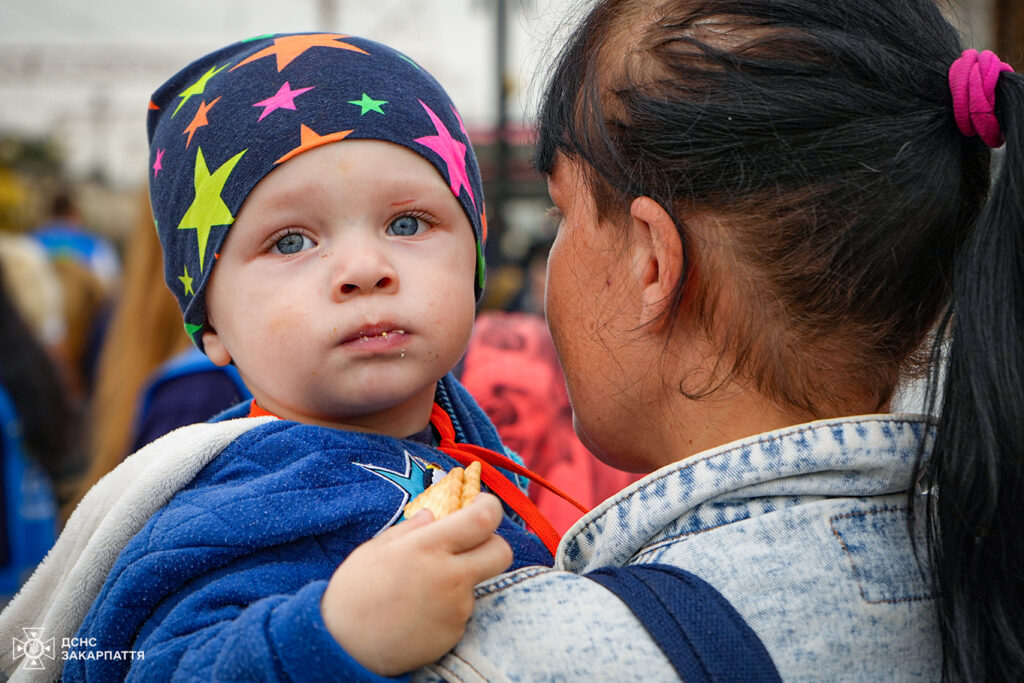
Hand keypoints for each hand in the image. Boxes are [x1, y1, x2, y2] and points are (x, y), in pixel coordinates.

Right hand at [321, 493, 512, 675]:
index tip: (481, 506)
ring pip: (478, 583)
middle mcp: (450, 576)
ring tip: (423, 588)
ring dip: (462, 579)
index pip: (485, 519)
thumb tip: (434, 516)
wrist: (344, 647)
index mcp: (428, 547)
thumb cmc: (354, 592)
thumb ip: (412, 529)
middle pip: (502, 552)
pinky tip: (422, 610)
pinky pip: (463, 611)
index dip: (490, 507)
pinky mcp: (455, 634)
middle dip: (492, 543)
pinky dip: (449, 607)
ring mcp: (456, 608)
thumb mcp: (377, 549)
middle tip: (470, 544)